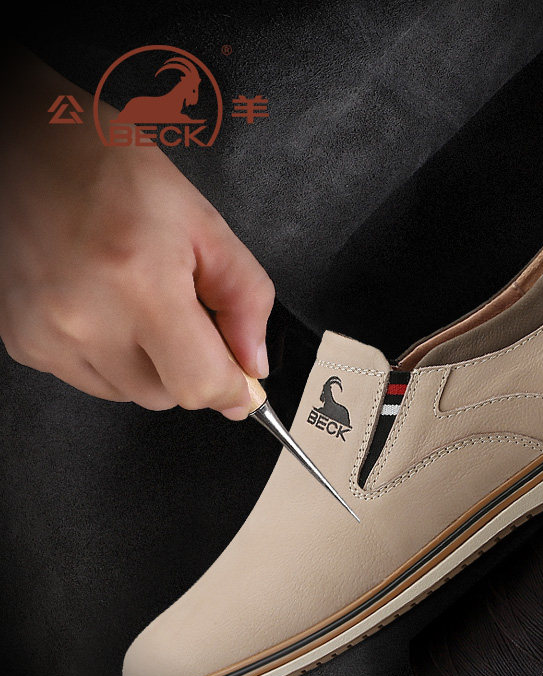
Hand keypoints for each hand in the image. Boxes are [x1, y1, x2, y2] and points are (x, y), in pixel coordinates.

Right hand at [0, 50, 273, 419]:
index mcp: (140, 285)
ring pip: (129, 393)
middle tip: (185, 313)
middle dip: (192, 367)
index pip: (200, 385)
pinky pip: (90, 380)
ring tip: (139, 302)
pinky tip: (105, 308)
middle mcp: (85, 320)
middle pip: (167, 396)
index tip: (244, 381)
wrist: (28, 147)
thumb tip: (254, 366)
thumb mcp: (205, 226)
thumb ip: (244, 301)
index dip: (233, 389)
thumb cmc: (116, 174)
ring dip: (150, 365)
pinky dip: (110, 358)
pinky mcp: (22, 342)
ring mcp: (46, 336)